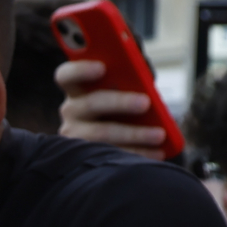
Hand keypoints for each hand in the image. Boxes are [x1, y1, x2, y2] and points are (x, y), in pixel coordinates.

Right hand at [55, 59, 171, 151]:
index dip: (81, 70)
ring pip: (103, 134)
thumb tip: (145, 74)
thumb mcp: (122, 89)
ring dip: (134, 134)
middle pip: (92, 103)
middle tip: (145, 102)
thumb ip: (128, 77)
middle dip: (120, 102)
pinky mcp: (87, 159)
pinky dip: (138, 153)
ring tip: (159, 134)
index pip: (66, 75)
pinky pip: (113, 155)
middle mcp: (71, 111)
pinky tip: (158, 152)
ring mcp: (76, 137)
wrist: (120, 140)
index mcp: (76, 88)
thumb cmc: (121, 106)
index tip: (102, 68)